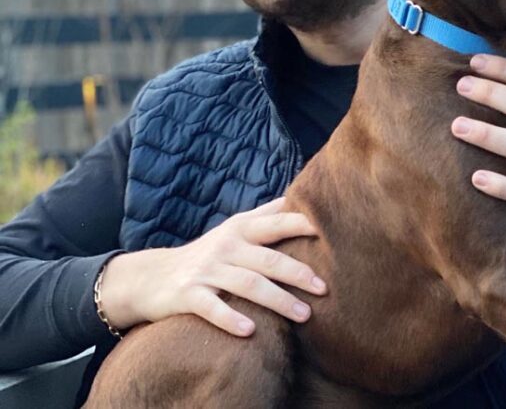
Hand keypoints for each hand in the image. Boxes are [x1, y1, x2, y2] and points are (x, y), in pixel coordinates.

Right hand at [100, 197, 326, 335]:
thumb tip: (299, 196)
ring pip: (247, 285)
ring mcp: (207, 271)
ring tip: (304, 315)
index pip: (278, 224)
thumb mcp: (235, 228)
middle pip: (268, 259)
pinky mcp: (188, 295)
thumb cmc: (209, 253)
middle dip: (298, 273)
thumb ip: (266, 214)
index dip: (303, 226)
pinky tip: (250, 331)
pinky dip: (230, 318)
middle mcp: (226, 247)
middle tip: (324, 289)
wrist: (152, 276)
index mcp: (242, 229)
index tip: (332, 235)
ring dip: (277, 300)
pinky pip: (212, 308)